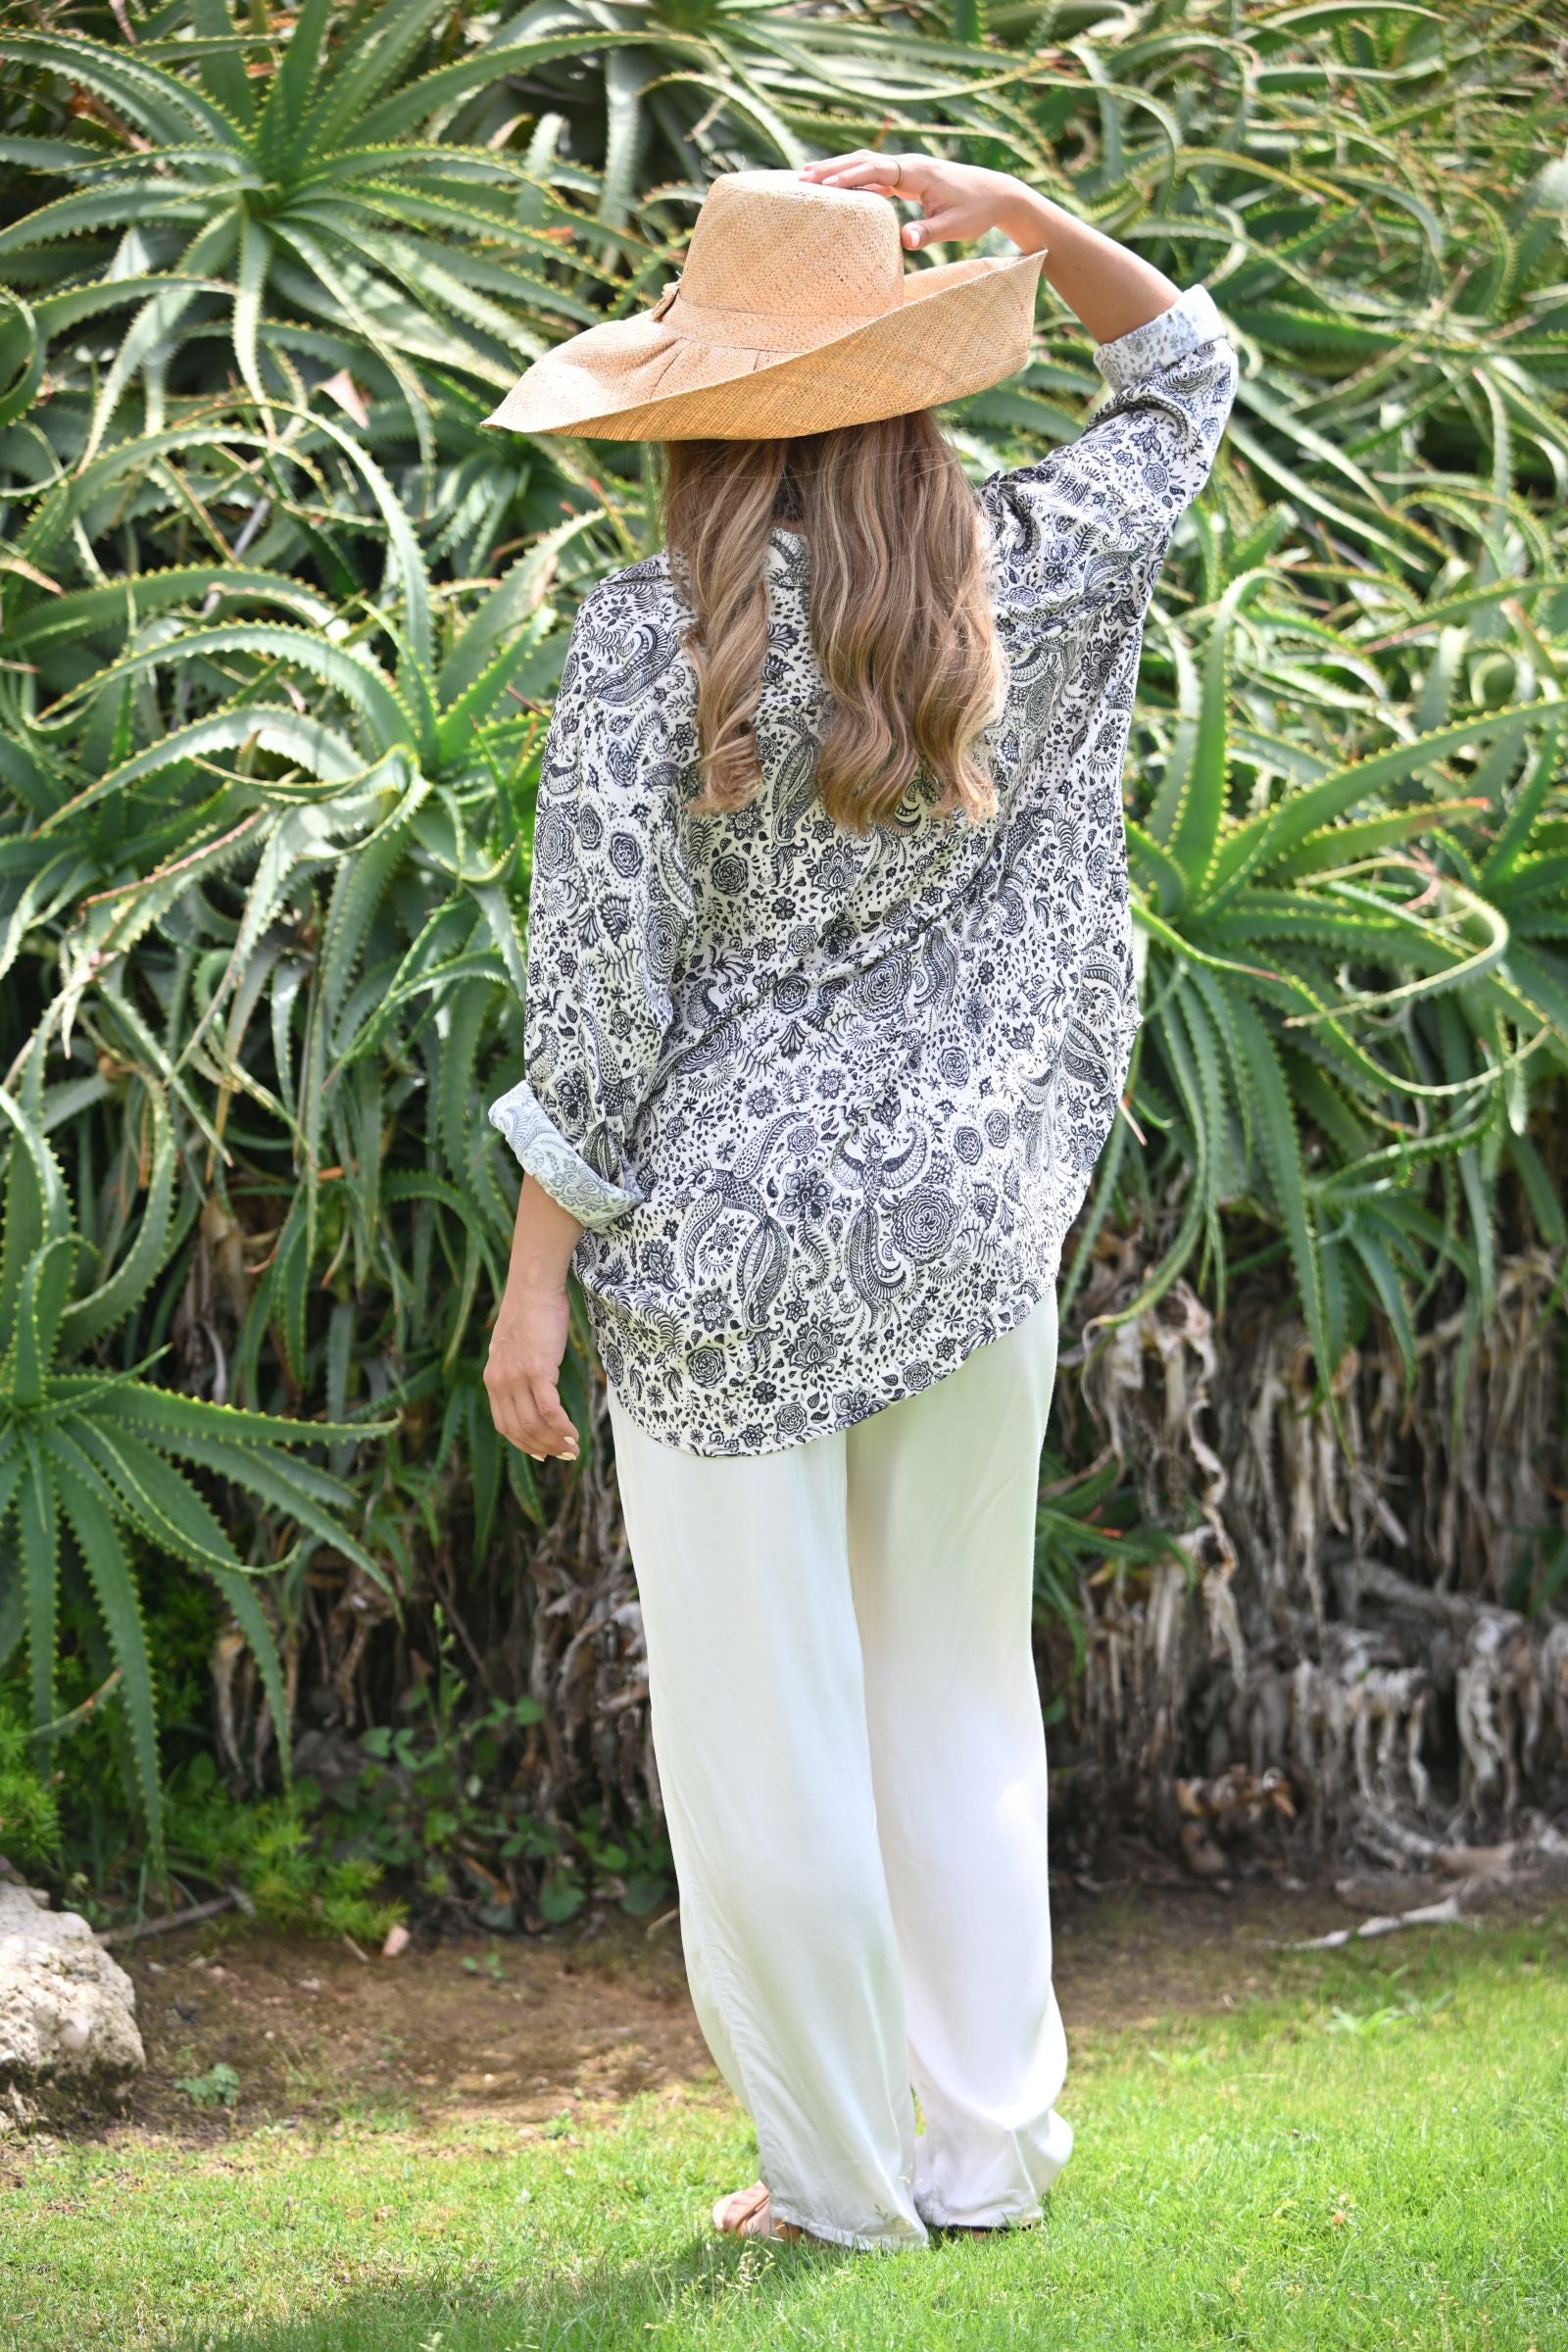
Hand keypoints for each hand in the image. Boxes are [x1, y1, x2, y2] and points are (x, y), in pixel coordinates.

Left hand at [484, 1280, 579, 1462]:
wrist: (533, 1287)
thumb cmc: (530, 1312)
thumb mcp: (514, 1346)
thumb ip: (515, 1367)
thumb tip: (530, 1382)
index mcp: (492, 1379)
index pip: (504, 1424)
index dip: (524, 1444)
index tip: (542, 1453)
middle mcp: (500, 1382)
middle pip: (519, 1430)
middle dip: (542, 1448)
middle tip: (563, 1455)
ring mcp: (517, 1377)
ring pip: (534, 1424)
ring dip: (555, 1441)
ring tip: (573, 1448)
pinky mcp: (537, 1370)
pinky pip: (549, 1410)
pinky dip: (562, 1427)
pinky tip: (574, 1433)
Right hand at [797, 152, 1032, 251]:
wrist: (996, 194)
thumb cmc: (976, 210)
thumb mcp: (955, 226)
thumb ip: (929, 232)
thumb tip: (904, 240)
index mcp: (917, 173)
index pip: (876, 170)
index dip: (849, 177)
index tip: (823, 185)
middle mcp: (909, 164)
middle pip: (864, 160)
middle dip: (833, 168)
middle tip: (801, 177)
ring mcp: (908, 168)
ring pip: (867, 163)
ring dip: (839, 168)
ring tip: (807, 177)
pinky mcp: (908, 176)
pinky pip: (875, 173)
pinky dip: (854, 176)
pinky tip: (835, 185)